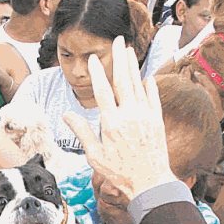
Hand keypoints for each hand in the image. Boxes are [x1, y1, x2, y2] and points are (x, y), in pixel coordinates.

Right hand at [63, 37, 175, 201]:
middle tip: (118, 41)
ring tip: (129, 50)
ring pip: (138, 84)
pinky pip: (153, 98)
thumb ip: (82, 132)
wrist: (150, 183)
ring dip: (133, 66)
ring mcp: (145, 116)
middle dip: (119, 59)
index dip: (97, 73)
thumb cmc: (120, 173)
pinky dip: (150, 86)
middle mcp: (129, 115)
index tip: (93, 60)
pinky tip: (146, 77)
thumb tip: (66, 115)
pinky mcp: (157, 121)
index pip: (102, 91)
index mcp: (111, 123)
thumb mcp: (95, 156)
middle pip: (123, 80)